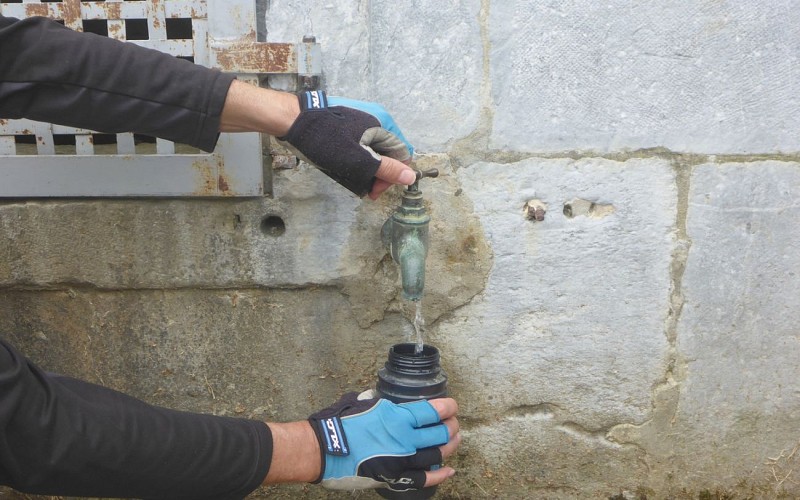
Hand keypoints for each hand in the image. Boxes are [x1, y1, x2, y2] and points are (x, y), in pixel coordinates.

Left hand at [279, 91, 416, 198]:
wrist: (292, 119)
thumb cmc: (324, 139)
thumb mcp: (358, 160)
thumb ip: (386, 169)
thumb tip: (411, 177)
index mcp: (383, 124)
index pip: (403, 155)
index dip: (393, 175)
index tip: (375, 190)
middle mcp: (376, 117)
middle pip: (389, 152)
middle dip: (379, 173)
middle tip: (364, 189)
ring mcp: (361, 117)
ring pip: (375, 148)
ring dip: (368, 166)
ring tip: (352, 179)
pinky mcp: (348, 120)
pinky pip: (362, 141)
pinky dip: (358, 156)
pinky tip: (345, 166)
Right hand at [308, 393, 459, 491]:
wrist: (324, 450)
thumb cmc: (339, 424)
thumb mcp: (361, 403)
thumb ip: (378, 401)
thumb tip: (378, 398)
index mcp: (397, 417)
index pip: (433, 411)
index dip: (448, 407)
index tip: (453, 406)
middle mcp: (404, 438)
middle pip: (440, 432)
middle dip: (452, 426)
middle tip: (454, 423)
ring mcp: (402, 460)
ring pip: (437, 453)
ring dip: (450, 446)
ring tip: (455, 440)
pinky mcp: (395, 477)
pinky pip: (425, 478)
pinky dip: (440, 474)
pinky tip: (449, 470)